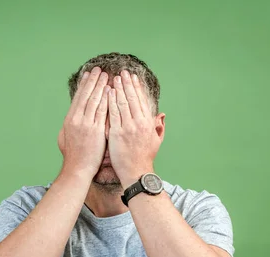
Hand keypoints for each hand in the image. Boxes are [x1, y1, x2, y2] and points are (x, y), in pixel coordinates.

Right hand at [58, 67, 109, 178]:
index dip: (83, 85)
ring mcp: (86, 124)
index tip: (88, 75)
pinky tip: (111, 91)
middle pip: (85, 95)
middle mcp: (76, 119)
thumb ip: (69, 126)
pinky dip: (106, 99)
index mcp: (69, 120)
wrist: (78, 169)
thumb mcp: (65, 138)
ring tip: (106, 75)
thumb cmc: (73, 156)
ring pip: (94, 100)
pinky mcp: (95, 130)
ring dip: (100, 86)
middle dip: (92, 81)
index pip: (77, 98)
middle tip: (98, 69)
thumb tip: (69, 120)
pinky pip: (102, 111)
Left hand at [108, 70, 163, 187]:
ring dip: (118, 89)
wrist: (136, 173)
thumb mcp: (156, 141)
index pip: (141, 101)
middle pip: (132, 98)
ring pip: (122, 103)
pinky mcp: (118, 133)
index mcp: (148, 123)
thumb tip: (161, 115)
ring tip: (114, 78)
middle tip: (122, 72)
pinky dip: (110, 102)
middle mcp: (139, 123)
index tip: (133, 77)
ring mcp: (128, 127)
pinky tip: (107, 93)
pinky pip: (113, 114)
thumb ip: (158, 126)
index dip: (136, 88)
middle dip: (127, 83)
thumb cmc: (145, 158)